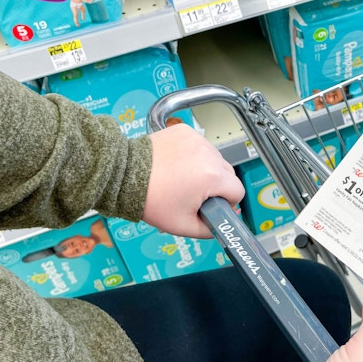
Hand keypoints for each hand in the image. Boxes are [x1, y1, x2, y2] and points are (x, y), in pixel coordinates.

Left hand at [142, 123, 244, 238]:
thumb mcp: (183, 225)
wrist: (125, 175)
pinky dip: (194, 155)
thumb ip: (210, 229)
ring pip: (215, 159)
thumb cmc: (151, 199)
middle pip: (228, 174)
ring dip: (207, 169)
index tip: (212, 205)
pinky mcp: (186, 132)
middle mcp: (209, 154)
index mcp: (212, 177)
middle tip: (193, 194)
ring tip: (183, 178)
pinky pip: (201, 146)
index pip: (238, 191)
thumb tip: (225, 223)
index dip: (227, 202)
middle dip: (216, 186)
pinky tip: (178, 164)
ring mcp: (198, 140)